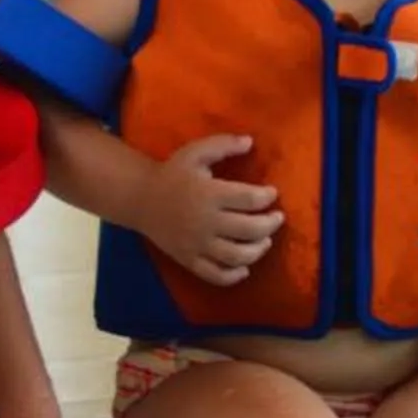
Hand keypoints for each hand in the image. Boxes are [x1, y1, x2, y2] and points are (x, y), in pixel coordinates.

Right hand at [133, 134, 282, 286]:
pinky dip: (234, 276)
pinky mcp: (189, 260)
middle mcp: (205, 222)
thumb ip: (222, 145)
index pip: (249, 199)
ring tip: (265, 240)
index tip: (272, 193)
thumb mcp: (195, 152)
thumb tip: (250, 141)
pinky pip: (215, 275)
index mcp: (208, 193)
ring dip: (258, 250)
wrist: (140, 199)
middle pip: (248, 229)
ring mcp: (197, 244)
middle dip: (270, 224)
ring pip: (236, 256)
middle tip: (278, 218)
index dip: (267, 197)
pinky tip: (245, 269)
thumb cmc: (172, 174)